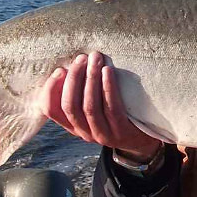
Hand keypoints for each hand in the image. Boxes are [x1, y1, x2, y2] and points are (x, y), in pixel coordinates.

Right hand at [41, 51, 163, 160]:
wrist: (145, 138)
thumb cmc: (118, 114)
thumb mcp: (96, 107)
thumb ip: (82, 92)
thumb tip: (72, 63)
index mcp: (74, 126)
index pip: (52, 110)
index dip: (51, 89)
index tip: (59, 69)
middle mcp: (85, 133)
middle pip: (70, 106)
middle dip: (73, 78)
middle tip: (81, 58)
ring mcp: (103, 135)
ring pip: (89, 107)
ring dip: (90, 79)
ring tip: (95, 59)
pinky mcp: (121, 133)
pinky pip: (111, 108)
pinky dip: (108, 88)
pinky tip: (108, 71)